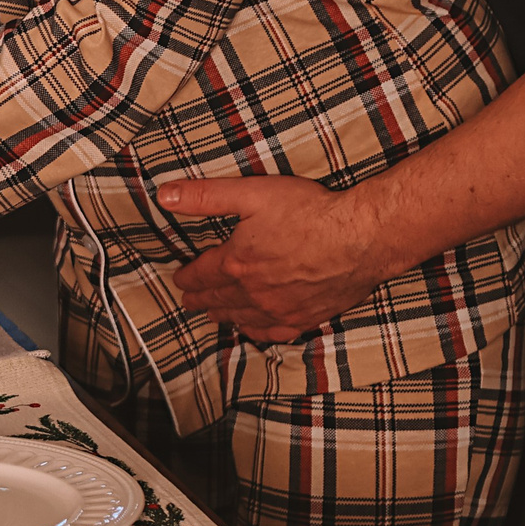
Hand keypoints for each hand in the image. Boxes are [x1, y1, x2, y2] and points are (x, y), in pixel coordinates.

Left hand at [160, 175, 396, 342]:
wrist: (361, 238)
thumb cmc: (309, 212)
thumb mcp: (251, 194)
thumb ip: (204, 196)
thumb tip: (163, 196)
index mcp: (237, 263)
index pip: (202, 274)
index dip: (187, 276)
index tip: (179, 279)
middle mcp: (255, 292)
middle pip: (219, 299)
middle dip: (200, 298)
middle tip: (189, 301)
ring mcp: (281, 309)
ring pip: (242, 317)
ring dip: (224, 315)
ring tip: (213, 314)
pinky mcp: (306, 317)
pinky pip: (273, 332)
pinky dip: (256, 331)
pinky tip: (252, 329)